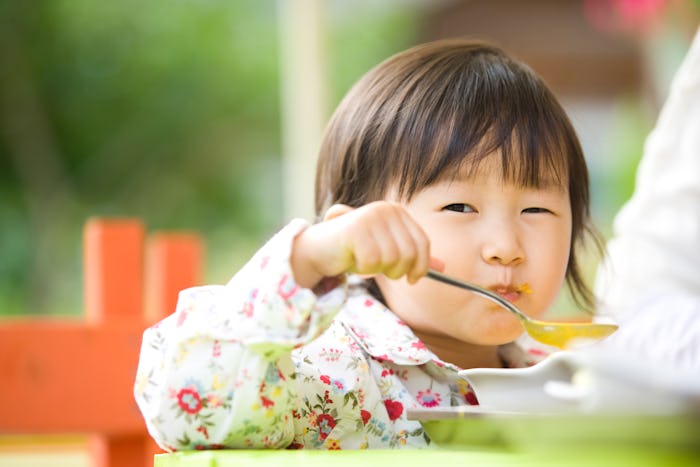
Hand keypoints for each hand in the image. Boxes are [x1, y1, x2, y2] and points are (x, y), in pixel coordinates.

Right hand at [291, 202, 430, 288]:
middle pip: (409, 253)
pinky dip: (363, 269)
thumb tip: (443, 267)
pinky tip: (353, 260)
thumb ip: (413, 256)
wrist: (320, 248)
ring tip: (364, 262)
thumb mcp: (387, 251)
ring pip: (391, 259)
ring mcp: (370, 216)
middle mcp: (386, 209)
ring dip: (377, 270)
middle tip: (382, 271)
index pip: (422, 242)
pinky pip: (371, 261)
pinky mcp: (355, 228)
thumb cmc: (355, 250)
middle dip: (397, 271)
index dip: (421, 266)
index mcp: (398, 212)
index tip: (412, 279)